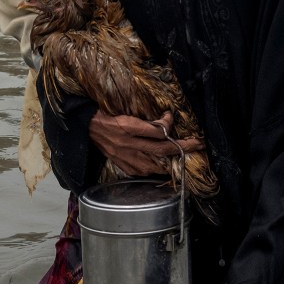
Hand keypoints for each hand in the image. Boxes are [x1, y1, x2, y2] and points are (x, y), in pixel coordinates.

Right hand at [89, 111, 203, 176]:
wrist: (86, 127)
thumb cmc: (106, 115)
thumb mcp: (126, 112)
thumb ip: (146, 120)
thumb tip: (165, 121)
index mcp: (128, 127)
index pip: (157, 130)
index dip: (169, 124)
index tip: (169, 115)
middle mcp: (128, 144)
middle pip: (162, 148)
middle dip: (183, 146)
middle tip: (198, 143)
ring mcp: (125, 157)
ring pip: (156, 164)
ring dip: (172, 161)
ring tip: (184, 157)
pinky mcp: (122, 165)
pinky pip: (143, 171)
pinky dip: (155, 169)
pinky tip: (162, 165)